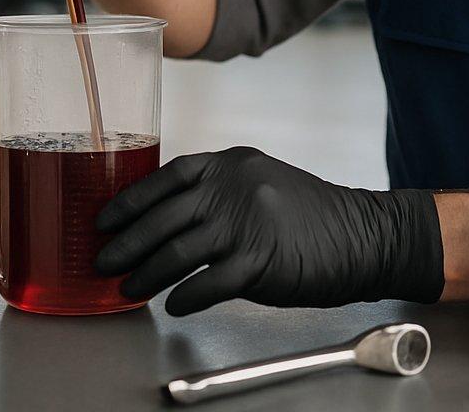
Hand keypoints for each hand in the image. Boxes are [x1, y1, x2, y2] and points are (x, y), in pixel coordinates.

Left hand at [93, 147, 443, 315]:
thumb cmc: (311, 217)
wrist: (364, 237)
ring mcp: (247, 222)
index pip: (168, 176)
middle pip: (164, 216)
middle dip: (126, 243)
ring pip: (177, 251)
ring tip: (128, 289)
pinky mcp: (260, 260)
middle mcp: (236, 187)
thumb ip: (219, 191)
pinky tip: (172, 305)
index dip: (131, 199)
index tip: (105, 218)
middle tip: (104, 261)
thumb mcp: (262, 183)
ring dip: (146, 275)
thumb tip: (165, 216)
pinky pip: (207, 283)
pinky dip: (184, 297)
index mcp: (233, 163)